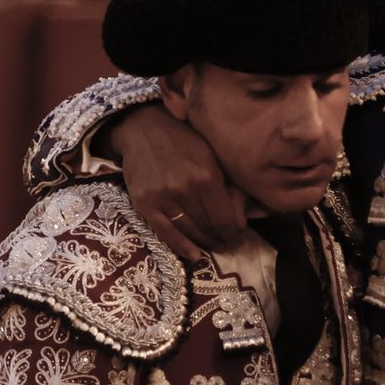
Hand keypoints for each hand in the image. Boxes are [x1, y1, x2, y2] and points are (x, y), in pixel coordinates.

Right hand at [111, 104, 244, 259]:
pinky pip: (165, 233)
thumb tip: (241, 222)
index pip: (224, 217)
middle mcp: (184, 188)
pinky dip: (181, 246)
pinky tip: (194, 255)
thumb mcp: (214, 156)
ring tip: (214, 246)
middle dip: (221, 238)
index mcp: (206, 175)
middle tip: (228, 244)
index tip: (238, 236)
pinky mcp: (143, 204)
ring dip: (204, 242)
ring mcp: (162, 197)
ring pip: (189, 231)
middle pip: (208, 226)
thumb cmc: (185, 141)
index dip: (233, 232)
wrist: (144, 129)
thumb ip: (229, 187)